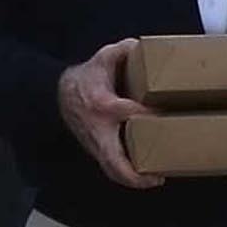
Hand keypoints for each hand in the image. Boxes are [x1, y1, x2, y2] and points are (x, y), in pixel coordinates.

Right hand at [57, 39, 160, 190]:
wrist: (60, 94)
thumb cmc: (87, 77)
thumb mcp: (102, 59)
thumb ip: (121, 51)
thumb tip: (140, 46)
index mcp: (103, 105)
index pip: (128, 112)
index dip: (148, 114)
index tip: (166, 117)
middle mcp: (99, 129)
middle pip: (114, 159)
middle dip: (134, 173)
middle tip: (158, 177)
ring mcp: (96, 143)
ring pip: (110, 169)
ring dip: (131, 180)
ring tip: (156, 180)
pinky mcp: (96, 149)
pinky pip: (110, 167)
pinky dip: (125, 176)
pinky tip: (146, 177)